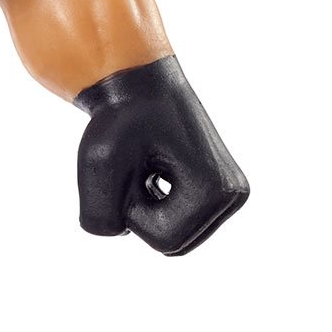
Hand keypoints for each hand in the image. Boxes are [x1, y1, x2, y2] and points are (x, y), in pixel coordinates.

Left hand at [75, 57, 247, 255]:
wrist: (136, 87)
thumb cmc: (119, 119)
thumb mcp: (98, 163)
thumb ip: (99, 215)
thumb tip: (115, 234)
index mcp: (218, 189)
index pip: (162, 240)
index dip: (132, 210)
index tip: (134, 165)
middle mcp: (233, 195)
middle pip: (171, 244)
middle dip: (140, 212)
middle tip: (138, 165)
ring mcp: (229, 197)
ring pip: (171, 238)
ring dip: (144, 208)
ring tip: (145, 167)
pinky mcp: (218, 197)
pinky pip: (173, 227)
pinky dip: (151, 204)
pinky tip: (152, 170)